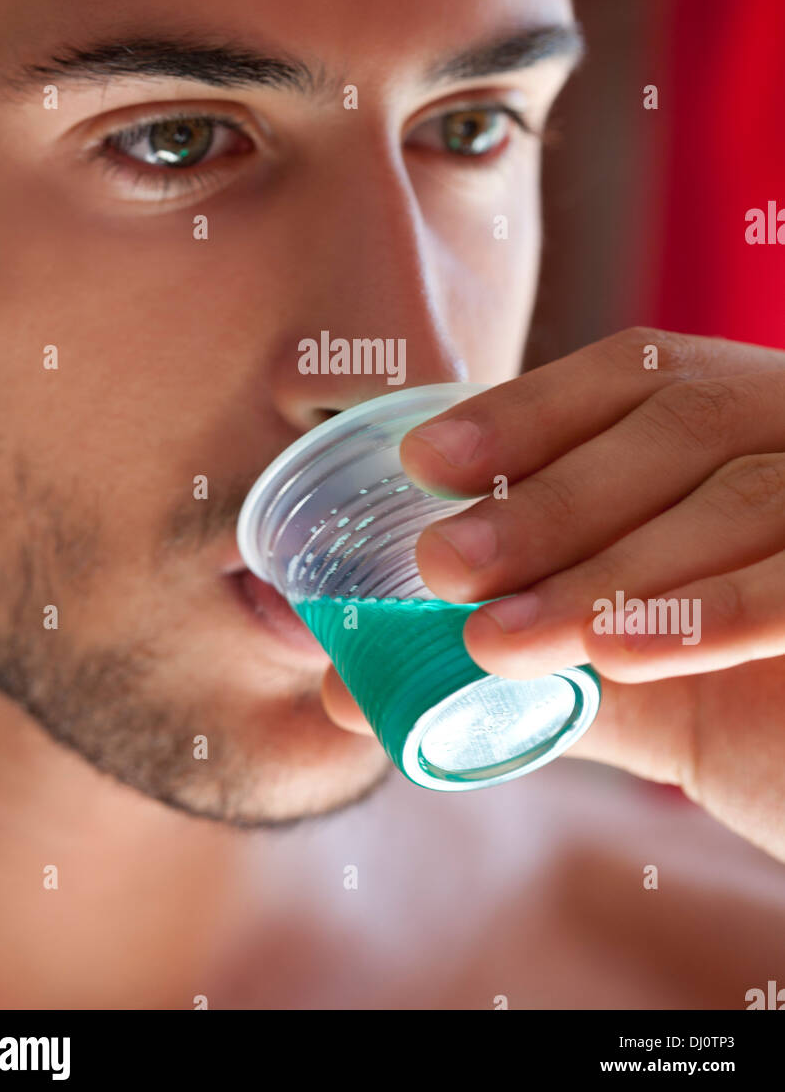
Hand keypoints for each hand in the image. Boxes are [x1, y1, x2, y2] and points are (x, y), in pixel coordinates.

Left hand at [321, 328, 784, 861]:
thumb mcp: (633, 679)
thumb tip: (349, 686)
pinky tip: (618, 660)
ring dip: (608, 569)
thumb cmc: (761, 716)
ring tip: (497, 643)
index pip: (639, 374)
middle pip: (680, 423)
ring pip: (738, 492)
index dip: (528, 409)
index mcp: (751, 421)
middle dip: (550, 496)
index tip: (425, 461)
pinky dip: (710, 613)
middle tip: (442, 567)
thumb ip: (514, 665)